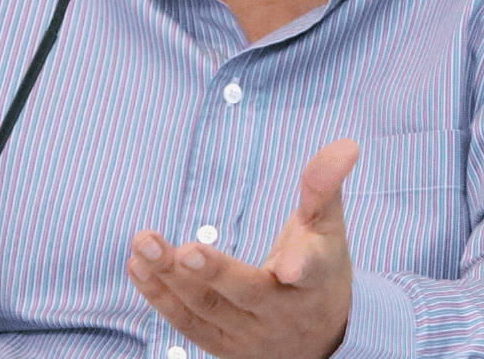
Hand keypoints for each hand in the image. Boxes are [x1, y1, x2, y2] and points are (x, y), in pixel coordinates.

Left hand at [127, 138, 358, 358]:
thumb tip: (346, 144)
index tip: (288, 265)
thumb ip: (325, 186)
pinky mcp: (221, 345)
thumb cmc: (319, 270)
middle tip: (186, 250)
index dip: (301, 265)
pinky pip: (187, 323)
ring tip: (144, 242)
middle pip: (247, 293)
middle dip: (214, 273)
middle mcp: (281, 312)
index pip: (311, 271)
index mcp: (314, 279)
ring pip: (207, 310)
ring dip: (171, 278)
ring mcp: (248, 334)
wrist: (319, 341)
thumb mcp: (328, 229)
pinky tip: (138, 264)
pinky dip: (159, 296)